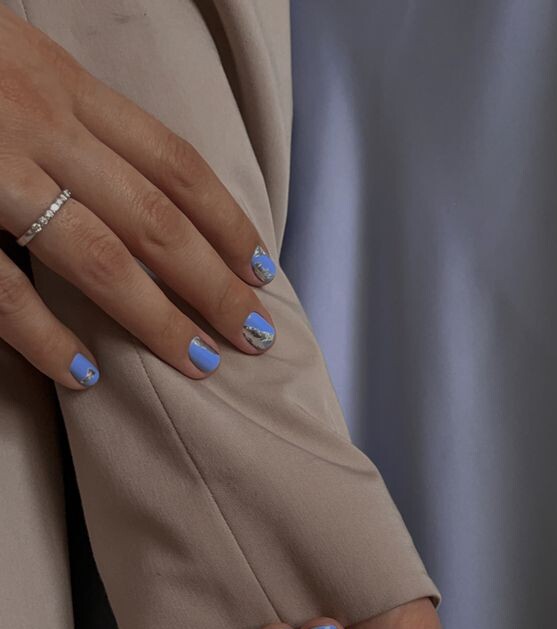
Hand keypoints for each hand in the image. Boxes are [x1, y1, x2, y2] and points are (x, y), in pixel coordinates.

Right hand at [0, 6, 276, 388]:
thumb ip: (71, 113)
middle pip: (158, 221)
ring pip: (100, 258)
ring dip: (156, 320)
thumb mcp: (19, 58)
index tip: (263, 270)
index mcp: (66, 86)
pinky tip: (84, 374)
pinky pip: (1, 287)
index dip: (228, 223)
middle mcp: (43, 124)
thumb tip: (132, 178)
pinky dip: (45, 337)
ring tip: (198, 364)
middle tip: (255, 335)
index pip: (176, 165)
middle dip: (215, 285)